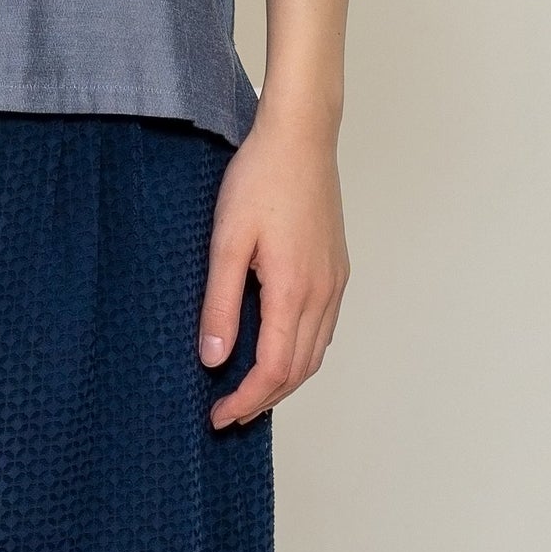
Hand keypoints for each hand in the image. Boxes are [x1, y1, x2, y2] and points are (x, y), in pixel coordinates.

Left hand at [198, 107, 349, 428]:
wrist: (300, 136)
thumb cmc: (260, 178)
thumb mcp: (226, 240)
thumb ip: (219, 303)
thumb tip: (213, 359)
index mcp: (293, 291)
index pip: (274, 370)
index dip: (246, 402)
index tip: (218, 416)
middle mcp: (322, 294)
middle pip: (299, 371)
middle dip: (264, 400)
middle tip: (228, 412)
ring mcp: (335, 280)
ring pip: (315, 352)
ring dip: (285, 379)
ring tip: (249, 389)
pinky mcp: (336, 266)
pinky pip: (323, 326)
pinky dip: (301, 351)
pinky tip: (278, 344)